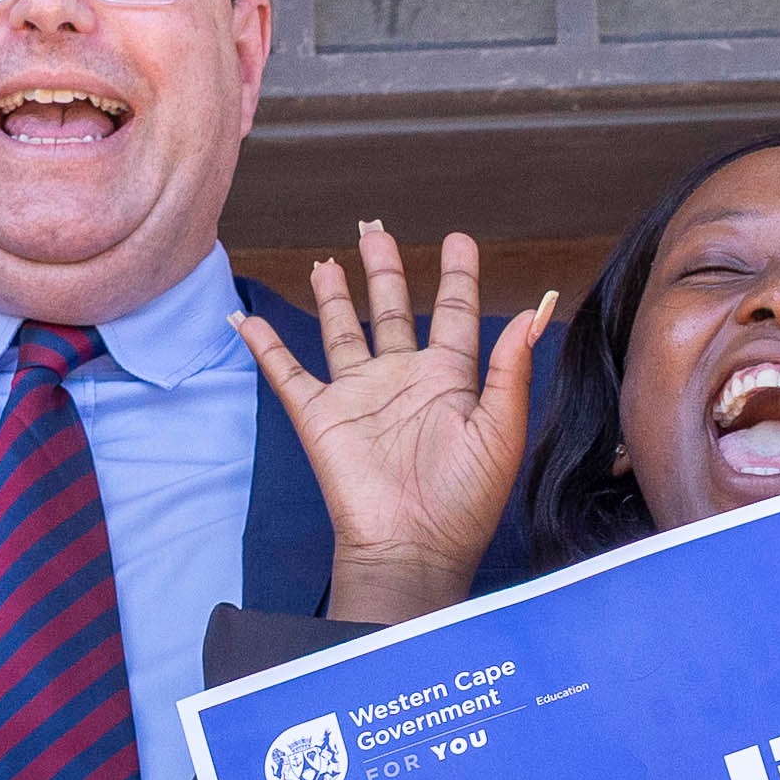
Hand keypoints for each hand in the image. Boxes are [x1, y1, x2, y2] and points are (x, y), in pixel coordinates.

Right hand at [235, 223, 547, 627]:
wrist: (412, 547)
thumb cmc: (464, 501)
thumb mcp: (501, 432)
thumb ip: (511, 371)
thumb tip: (533, 312)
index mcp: (450, 380)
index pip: (455, 314)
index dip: (457, 276)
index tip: (458, 239)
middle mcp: (403, 380)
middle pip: (392, 311)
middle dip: (385, 271)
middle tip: (376, 232)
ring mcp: (360, 396)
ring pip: (343, 332)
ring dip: (335, 298)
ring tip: (327, 264)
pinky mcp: (321, 417)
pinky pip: (288, 374)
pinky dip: (265, 347)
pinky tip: (247, 322)